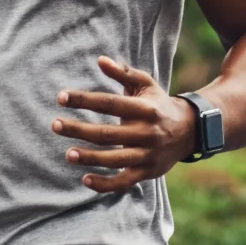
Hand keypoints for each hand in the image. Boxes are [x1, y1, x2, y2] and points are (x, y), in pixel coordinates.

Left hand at [53, 56, 199, 191]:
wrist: (190, 131)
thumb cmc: (158, 105)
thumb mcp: (146, 85)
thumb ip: (123, 73)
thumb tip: (100, 60)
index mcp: (145, 109)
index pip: (109, 103)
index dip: (84, 100)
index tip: (61, 97)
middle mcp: (147, 132)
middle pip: (107, 134)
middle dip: (79, 130)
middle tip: (55, 125)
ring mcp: (148, 154)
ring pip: (115, 159)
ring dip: (89, 158)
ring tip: (68, 154)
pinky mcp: (148, 172)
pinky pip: (124, 181)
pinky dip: (105, 184)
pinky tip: (85, 180)